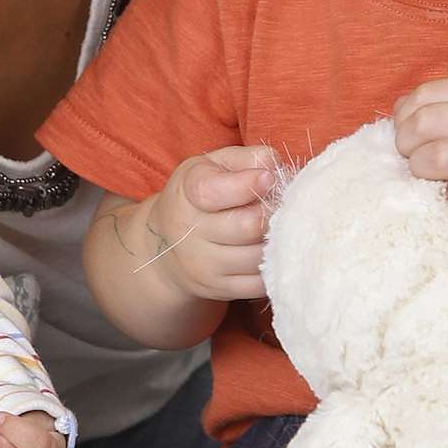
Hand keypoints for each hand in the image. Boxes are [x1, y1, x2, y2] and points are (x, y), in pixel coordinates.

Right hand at [144, 145, 276, 300]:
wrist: (164, 247)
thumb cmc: (199, 197)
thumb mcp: (213, 166)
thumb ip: (246, 159)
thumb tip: (275, 165)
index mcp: (186, 194)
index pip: (212, 191)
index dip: (247, 184)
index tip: (269, 178)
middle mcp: (189, 232)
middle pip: (247, 226)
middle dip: (274, 213)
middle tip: (284, 204)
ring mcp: (204, 265)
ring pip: (258, 256)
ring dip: (278, 240)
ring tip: (280, 226)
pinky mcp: (219, 289)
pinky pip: (259, 283)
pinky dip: (274, 266)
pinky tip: (271, 250)